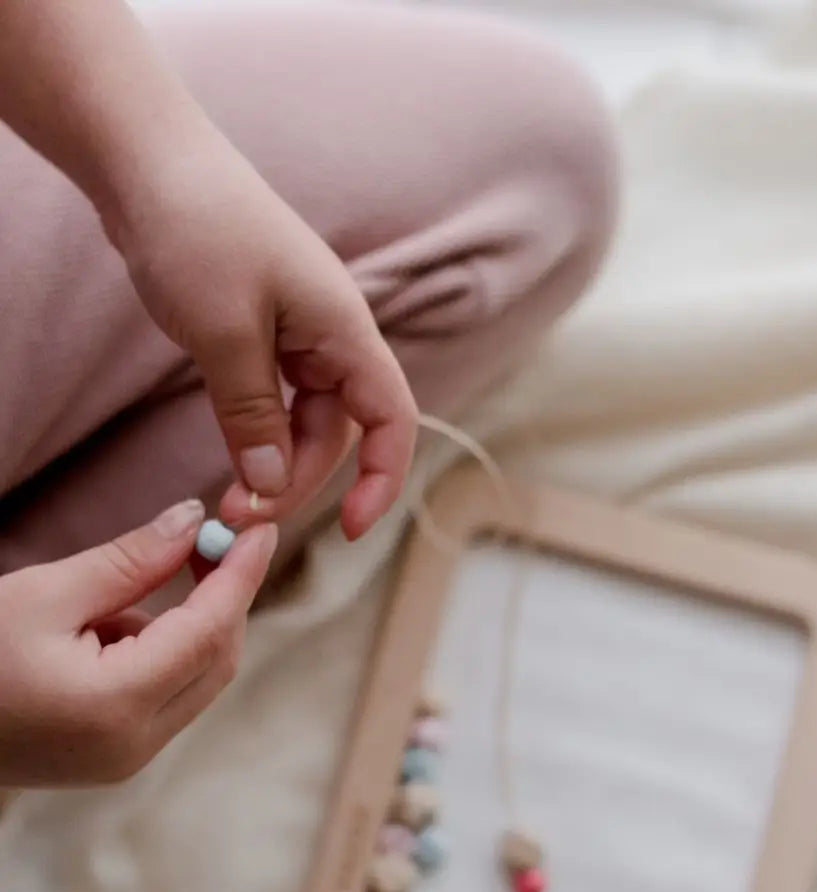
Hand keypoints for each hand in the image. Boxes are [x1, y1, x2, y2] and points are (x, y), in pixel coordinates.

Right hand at [0, 500, 276, 785]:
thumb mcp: (42, 594)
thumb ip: (129, 560)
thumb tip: (194, 519)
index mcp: (117, 707)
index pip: (211, 631)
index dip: (242, 575)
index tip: (262, 527)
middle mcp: (134, 746)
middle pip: (217, 659)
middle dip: (222, 596)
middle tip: (211, 539)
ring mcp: (126, 760)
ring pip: (198, 677)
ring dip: (187, 623)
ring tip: (117, 591)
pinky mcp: (114, 758)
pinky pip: (168, 693)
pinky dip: (162, 649)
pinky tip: (108, 627)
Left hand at [105, 125, 417, 539]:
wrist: (150, 160)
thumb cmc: (197, 231)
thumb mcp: (224, 335)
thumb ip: (254, 416)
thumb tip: (271, 485)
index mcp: (346, 332)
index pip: (392, 420)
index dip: (383, 480)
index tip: (354, 531)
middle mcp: (334, 337)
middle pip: (340, 431)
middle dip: (298, 480)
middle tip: (240, 513)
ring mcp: (301, 334)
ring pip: (305, 420)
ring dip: (273, 462)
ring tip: (228, 495)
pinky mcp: (267, 332)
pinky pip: (276, 397)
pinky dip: (257, 431)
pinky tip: (232, 451)